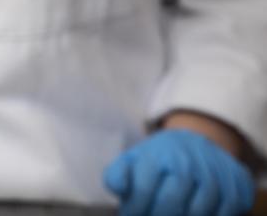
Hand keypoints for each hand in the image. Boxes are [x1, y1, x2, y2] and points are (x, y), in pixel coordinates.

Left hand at [104, 130, 253, 215]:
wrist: (198, 143)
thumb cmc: (159, 158)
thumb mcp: (134, 159)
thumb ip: (117, 173)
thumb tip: (118, 188)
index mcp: (158, 154)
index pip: (144, 190)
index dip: (134, 210)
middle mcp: (187, 162)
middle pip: (170, 204)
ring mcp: (213, 173)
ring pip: (196, 213)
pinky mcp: (236, 186)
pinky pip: (221, 215)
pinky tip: (191, 214)